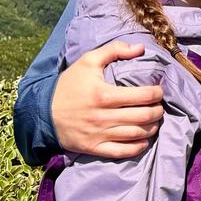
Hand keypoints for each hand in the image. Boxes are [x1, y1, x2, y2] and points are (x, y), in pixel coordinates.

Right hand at [51, 42, 164, 157]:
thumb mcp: (88, 61)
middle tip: (160, 106)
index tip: (159, 91)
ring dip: (151, 128)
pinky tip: (144, 141)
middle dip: (158, 111)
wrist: (41, 111)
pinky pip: (120, 152)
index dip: (157, 93)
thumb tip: (141, 48)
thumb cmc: (68, 85)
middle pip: (143, 116)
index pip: (143, 96)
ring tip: (154, 121)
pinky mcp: (92, 147)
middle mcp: (103, 116)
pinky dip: (137, 148)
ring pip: (136, 134)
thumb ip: (115, 50)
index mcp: (104, 95)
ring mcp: (98, 134)